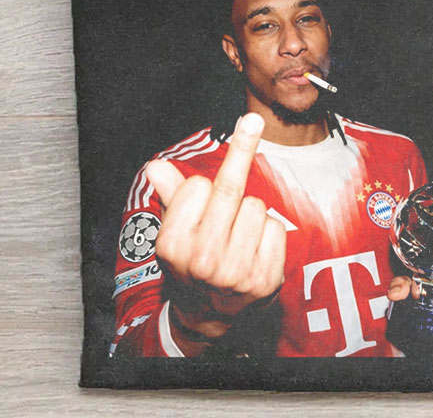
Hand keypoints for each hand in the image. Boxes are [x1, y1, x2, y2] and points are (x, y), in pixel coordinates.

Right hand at [145, 112, 286, 354]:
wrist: (210, 311)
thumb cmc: (192, 257)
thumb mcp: (174, 227)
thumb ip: (170, 194)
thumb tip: (156, 167)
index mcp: (173, 245)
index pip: (198, 186)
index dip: (201, 188)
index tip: (202, 190)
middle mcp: (202, 260)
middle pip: (230, 190)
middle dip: (238, 170)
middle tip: (252, 121)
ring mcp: (235, 272)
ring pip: (257, 207)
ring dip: (250, 214)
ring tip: (236, 236)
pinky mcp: (265, 279)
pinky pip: (276, 228)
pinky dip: (268, 233)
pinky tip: (254, 250)